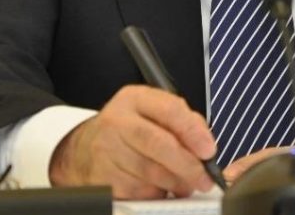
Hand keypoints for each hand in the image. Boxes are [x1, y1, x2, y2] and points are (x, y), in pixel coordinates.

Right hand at [48, 85, 215, 198]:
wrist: (86, 149)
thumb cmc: (131, 130)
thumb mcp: (154, 113)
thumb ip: (184, 122)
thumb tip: (206, 148)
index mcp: (134, 99)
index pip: (169, 109)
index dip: (192, 132)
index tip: (208, 151)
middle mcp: (117, 121)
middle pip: (157, 143)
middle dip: (186, 165)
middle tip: (204, 179)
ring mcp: (106, 150)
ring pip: (149, 173)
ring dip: (174, 183)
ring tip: (184, 185)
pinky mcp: (101, 178)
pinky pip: (137, 192)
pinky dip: (155, 194)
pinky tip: (160, 189)